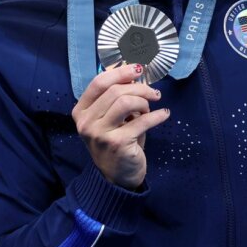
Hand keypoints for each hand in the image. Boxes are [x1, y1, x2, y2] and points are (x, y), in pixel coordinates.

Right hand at [72, 63, 169, 189]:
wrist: (117, 177)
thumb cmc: (117, 142)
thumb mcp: (112, 118)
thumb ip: (117, 97)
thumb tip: (134, 71)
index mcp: (81, 111)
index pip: (98, 83)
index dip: (120, 72)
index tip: (138, 69)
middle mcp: (86, 122)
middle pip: (115, 91)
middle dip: (139, 88)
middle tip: (153, 93)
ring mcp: (99, 133)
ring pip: (125, 102)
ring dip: (144, 101)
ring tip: (151, 107)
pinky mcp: (116, 143)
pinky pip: (141, 121)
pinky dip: (157, 115)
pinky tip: (164, 114)